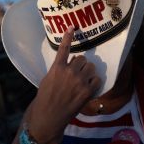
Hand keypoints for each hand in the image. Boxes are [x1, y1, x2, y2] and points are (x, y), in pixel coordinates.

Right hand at [28, 26, 100, 143]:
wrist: (49, 115)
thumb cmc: (45, 97)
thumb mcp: (48, 79)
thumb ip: (59, 69)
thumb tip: (70, 63)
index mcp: (57, 68)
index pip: (64, 49)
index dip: (68, 37)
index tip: (72, 27)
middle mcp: (69, 72)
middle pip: (83, 59)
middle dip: (81, 65)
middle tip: (77, 73)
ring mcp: (79, 81)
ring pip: (91, 67)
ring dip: (88, 71)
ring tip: (83, 80)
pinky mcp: (87, 91)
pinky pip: (97, 79)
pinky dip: (94, 82)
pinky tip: (88, 87)